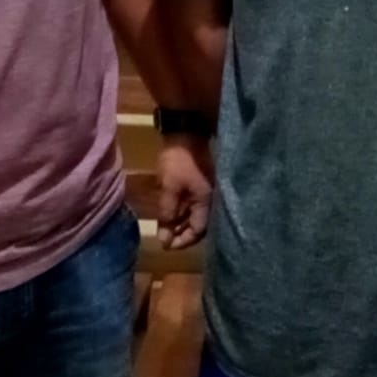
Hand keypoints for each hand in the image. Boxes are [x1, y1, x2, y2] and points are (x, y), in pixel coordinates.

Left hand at [156, 134, 213, 250]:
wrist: (186, 132)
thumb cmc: (178, 161)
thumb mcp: (169, 189)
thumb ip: (167, 216)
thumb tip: (165, 240)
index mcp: (207, 203)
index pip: (198, 232)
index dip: (182, 241)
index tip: (166, 245)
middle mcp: (212, 200)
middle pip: (200, 226)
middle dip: (182, 234)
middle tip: (166, 239)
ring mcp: (208, 192)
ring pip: (197, 215)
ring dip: (182, 223)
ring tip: (167, 229)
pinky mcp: (203, 185)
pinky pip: (195, 205)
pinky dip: (184, 212)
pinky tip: (173, 214)